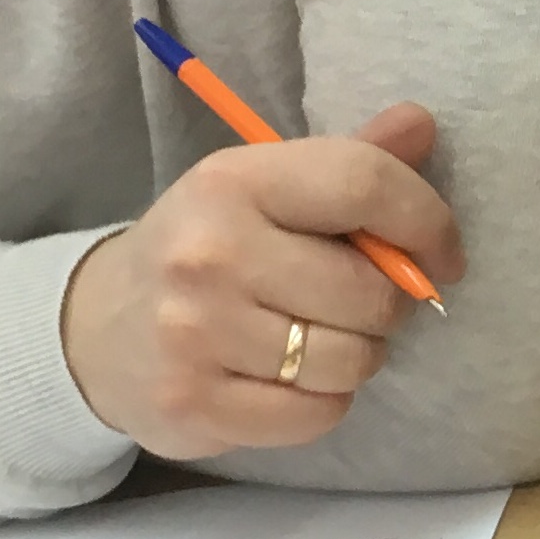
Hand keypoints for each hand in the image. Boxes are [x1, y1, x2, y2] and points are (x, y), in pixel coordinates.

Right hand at [61, 104, 463, 458]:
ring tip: (316, 339)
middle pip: (371, 291)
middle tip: (355, 303)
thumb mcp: (264, 189)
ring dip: (356, 356)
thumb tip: (422, 124)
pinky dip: (322, 403)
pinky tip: (287, 378)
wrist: (96, 329)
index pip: (364, 184)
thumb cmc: (207, 250)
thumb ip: (348, 164)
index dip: (428, 222)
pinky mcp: (194, 404)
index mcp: (232, 181)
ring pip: (352, 360)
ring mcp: (196, 333)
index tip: (444, 256)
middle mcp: (209, 253)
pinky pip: (319, 414)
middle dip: (387, 304)